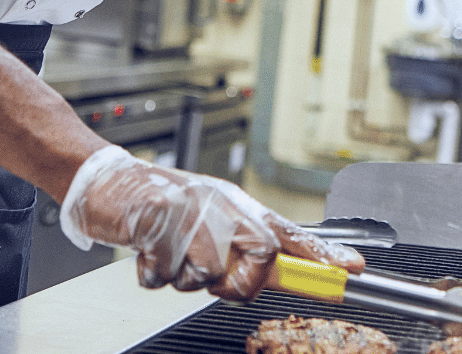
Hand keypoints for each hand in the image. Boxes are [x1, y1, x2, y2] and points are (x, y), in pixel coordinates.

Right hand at [60, 145, 363, 300]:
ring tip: (169, 252)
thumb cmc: (161, 202)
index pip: (289, 233)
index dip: (322, 255)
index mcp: (237, 205)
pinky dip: (152, 274)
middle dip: (237, 282)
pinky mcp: (154, 224)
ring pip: (206, 275)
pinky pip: (164, 277)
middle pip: (257, 258)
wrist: (108, 180)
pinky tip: (147, 251)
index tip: (353, 271)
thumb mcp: (211, 219)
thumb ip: (244, 247)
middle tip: (213, 275)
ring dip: (183, 277)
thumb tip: (280, 276)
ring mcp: (187, 214)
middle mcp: (219, 206)